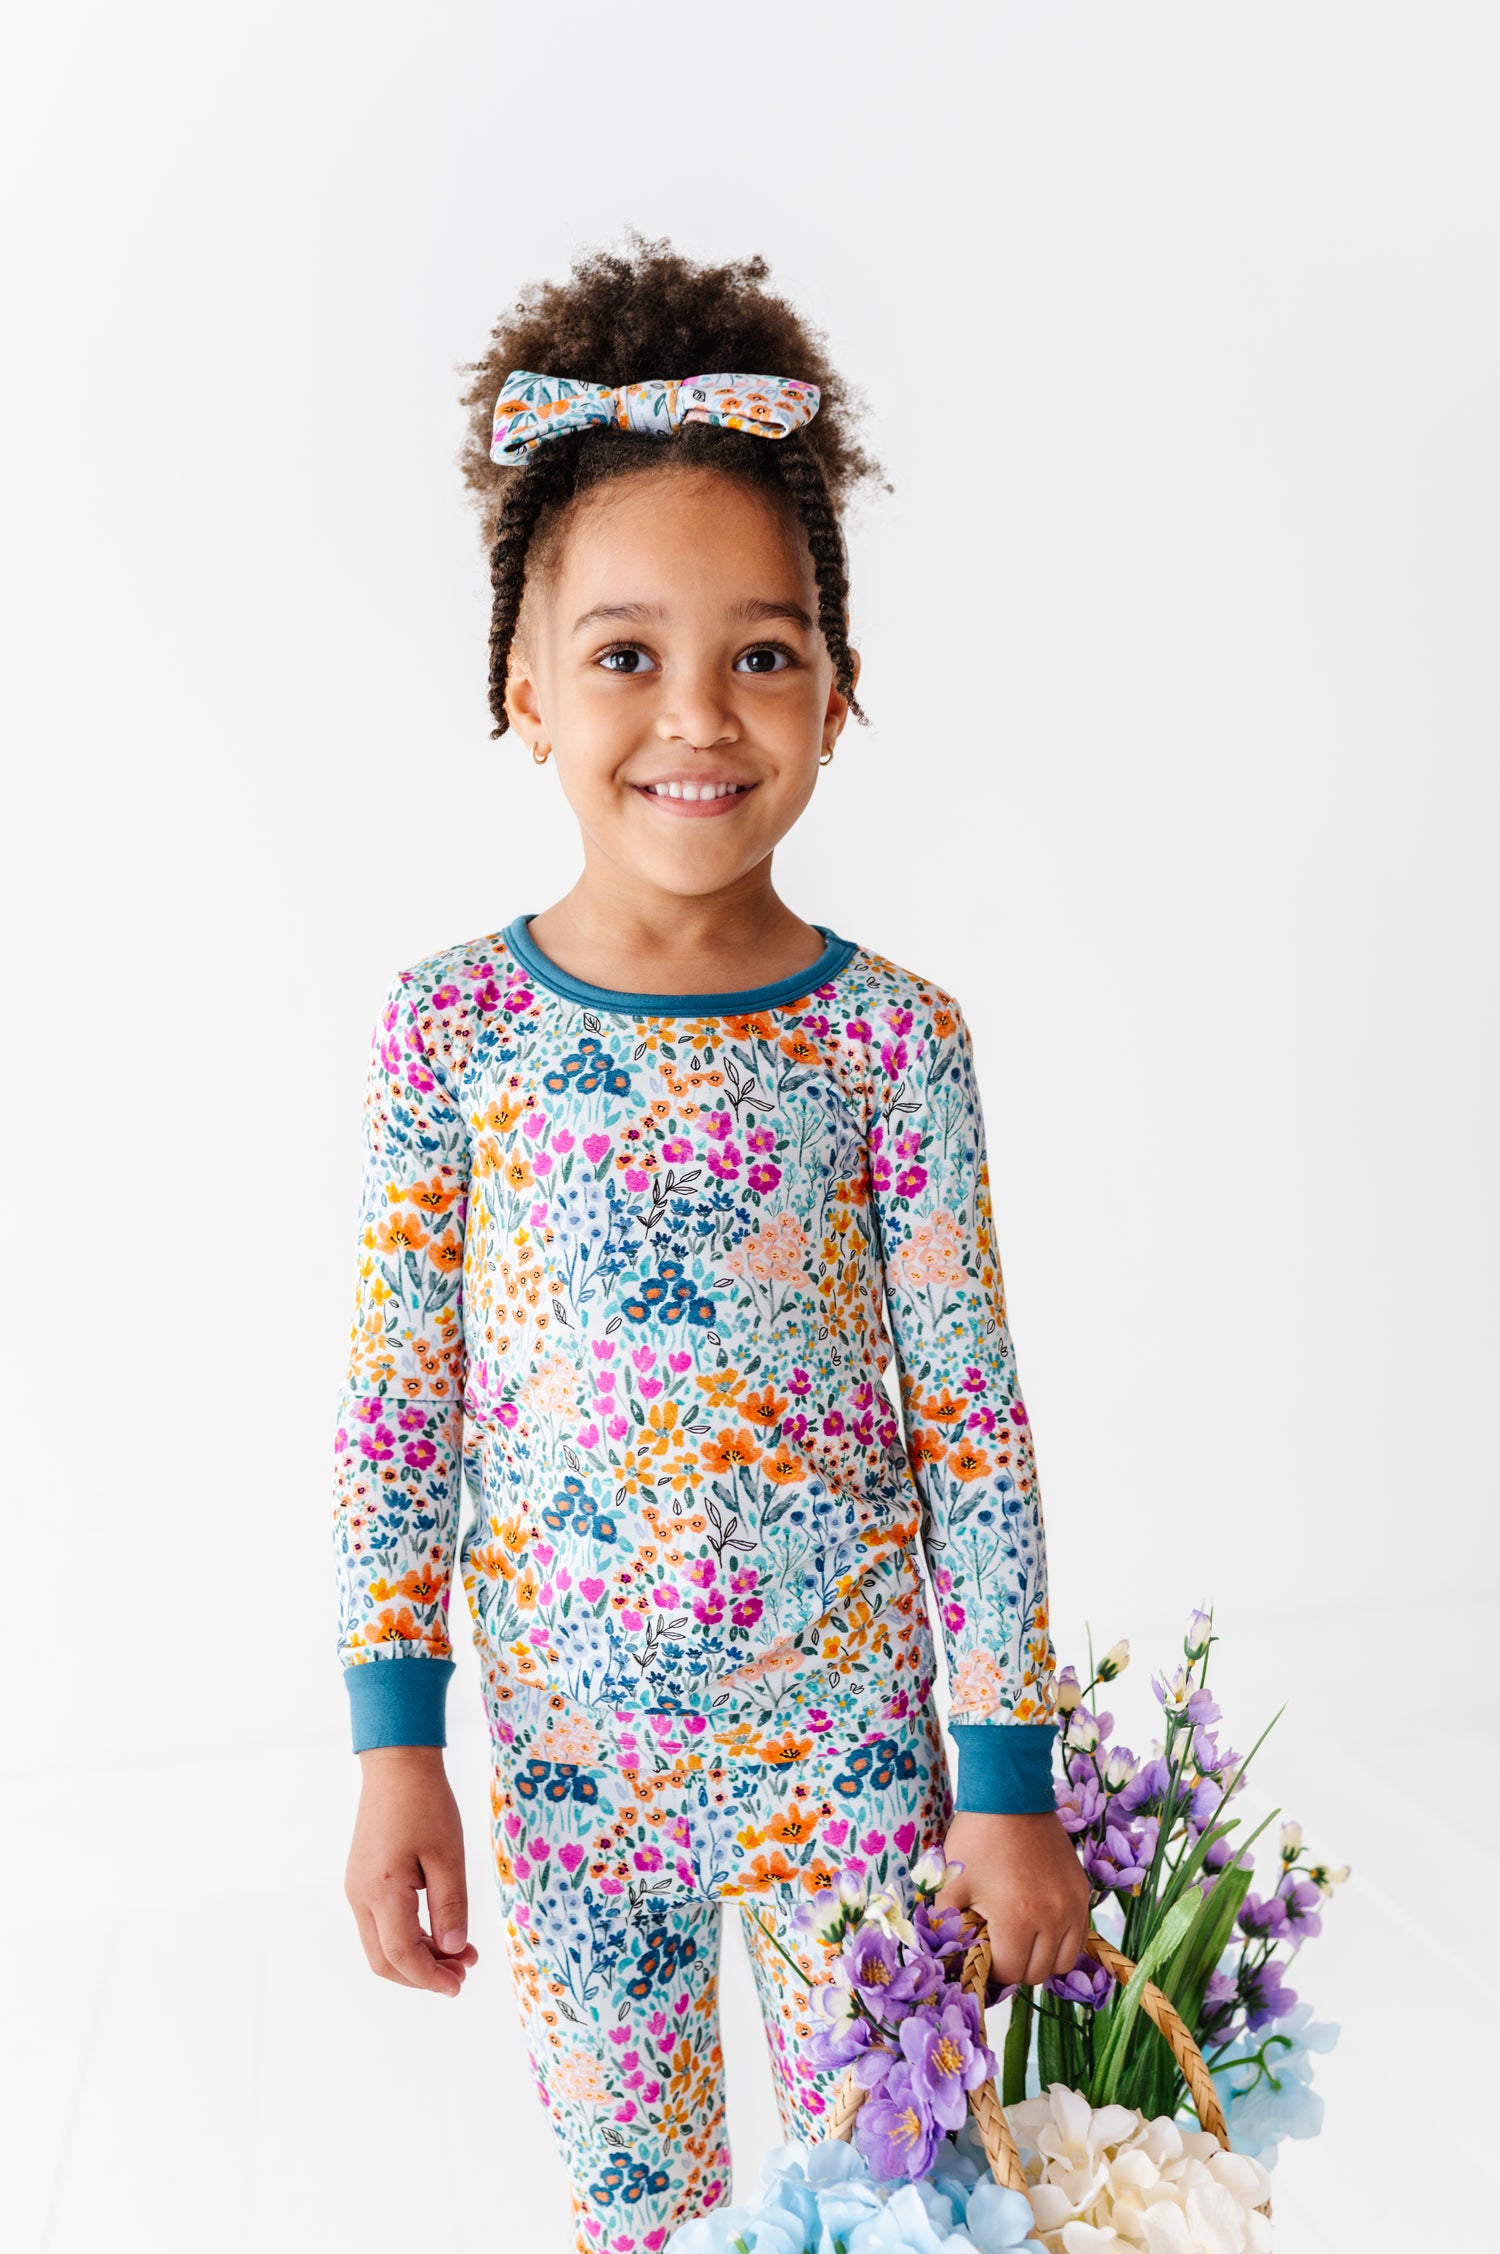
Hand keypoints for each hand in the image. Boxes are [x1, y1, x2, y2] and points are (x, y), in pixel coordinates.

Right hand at [345, 1745, 479, 1998]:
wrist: (397, 1764)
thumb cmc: (426, 1804)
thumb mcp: (448, 1855)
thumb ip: (450, 1905)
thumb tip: (452, 1950)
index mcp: (381, 1890)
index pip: (402, 1955)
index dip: (430, 1978)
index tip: (459, 1985)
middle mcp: (360, 1895)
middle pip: (385, 1960)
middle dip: (423, 1975)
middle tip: (463, 1971)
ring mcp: (357, 1888)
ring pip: (381, 1945)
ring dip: (417, 1957)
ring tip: (460, 1952)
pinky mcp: (362, 1879)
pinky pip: (380, 1924)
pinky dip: (408, 1937)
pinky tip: (439, 1931)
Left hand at [934, 1809, 1092, 1989]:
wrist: (1010, 1796)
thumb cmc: (976, 1839)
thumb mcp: (952, 1884)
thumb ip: (950, 1928)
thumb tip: (955, 1959)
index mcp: (1017, 1917)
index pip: (1009, 1972)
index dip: (991, 1970)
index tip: (981, 1953)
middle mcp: (1053, 1916)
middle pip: (1038, 1972)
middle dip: (1015, 1966)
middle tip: (998, 1945)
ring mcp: (1073, 1904)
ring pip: (1064, 1961)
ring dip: (1042, 1958)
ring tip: (1022, 1938)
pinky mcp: (1082, 1891)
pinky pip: (1079, 1936)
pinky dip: (1061, 1940)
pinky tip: (1040, 1924)